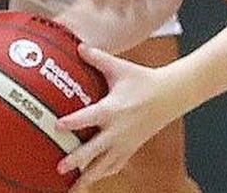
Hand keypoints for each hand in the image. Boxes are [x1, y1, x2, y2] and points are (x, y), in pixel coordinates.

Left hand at [55, 45, 179, 189]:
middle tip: (60, 167)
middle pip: (94, 149)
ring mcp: (125, 142)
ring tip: (72, 187)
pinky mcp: (130, 148)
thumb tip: (79, 46)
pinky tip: (91, 180)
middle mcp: (118, 130)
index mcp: (113, 109)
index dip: (73, 122)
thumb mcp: (119, 68)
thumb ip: (97, 58)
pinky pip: (115, 166)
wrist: (169, 96)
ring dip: (88, 176)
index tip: (57, 125)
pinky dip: (103, 173)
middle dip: (77, 160)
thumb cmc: (143, 80)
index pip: (89, 117)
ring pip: (104, 165)